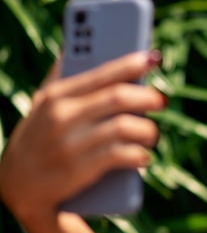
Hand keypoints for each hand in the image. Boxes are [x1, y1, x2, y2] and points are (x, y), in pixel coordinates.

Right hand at [0, 51, 165, 224]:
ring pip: (126, 127)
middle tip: (161, 101)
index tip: (154, 58)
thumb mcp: (41, 105)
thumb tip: (76, 44)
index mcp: (56, 95)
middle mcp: (62, 116)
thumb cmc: (39, 139)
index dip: (132, 64)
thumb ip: (61, 77)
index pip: (102, 73)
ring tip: (151, 135)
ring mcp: (71, 143)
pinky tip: (143, 157)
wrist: (18, 188)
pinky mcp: (80, 170)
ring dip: (148, 131)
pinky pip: (122, 155)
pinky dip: (139, 155)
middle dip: (148, 98)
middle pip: (119, 98)